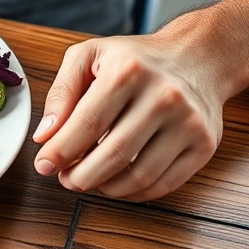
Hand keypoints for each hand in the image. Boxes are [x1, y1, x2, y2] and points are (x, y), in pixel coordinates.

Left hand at [32, 34, 226, 200]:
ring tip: (87, 179)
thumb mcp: (89, 56)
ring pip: (138, 176)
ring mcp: (188, 123)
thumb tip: (44, 136)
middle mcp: (163, 97)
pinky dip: (134, 193)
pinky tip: (116, 183)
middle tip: (65, 178)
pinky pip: (164, 184)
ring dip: (105, 187)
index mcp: (128, 71)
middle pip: (112, 155)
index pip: (87, 124)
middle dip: (79, 176)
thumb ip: (62, 92)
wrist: (198, 56)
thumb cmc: (136, 58)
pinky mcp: (204, 145)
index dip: (60, 151)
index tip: (44, 165)